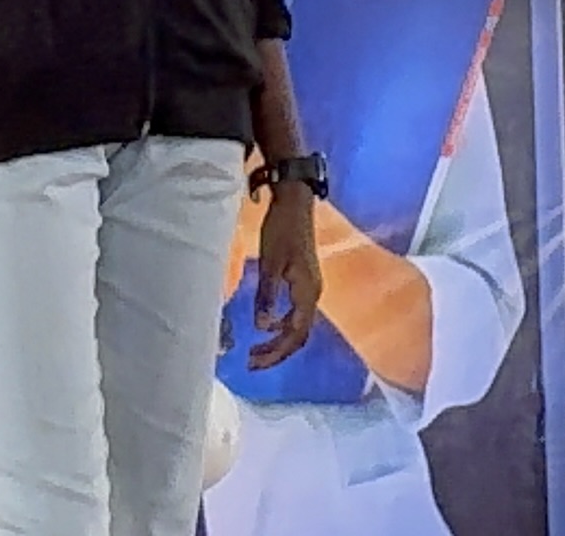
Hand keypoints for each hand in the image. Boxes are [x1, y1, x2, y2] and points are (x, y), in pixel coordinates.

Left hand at [242, 182, 324, 370]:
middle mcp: (313, 294)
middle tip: (251, 362)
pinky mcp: (304, 281)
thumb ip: (266, 295)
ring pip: (298, 325)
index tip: (253, 363)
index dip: (275, 352)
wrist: (295, 202)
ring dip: (278, 340)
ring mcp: (311, 288)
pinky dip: (281, 324)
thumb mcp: (269, 263)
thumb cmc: (281, 230)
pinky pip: (296, 313)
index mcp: (307, 292)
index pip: (294, 334)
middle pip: (299, 335)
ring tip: (255, 349)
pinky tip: (265, 322)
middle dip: (276, 352)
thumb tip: (260, 326)